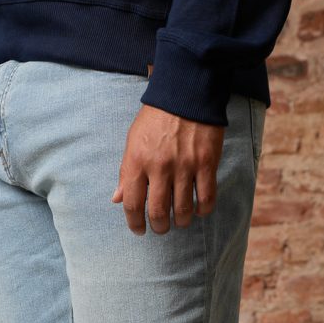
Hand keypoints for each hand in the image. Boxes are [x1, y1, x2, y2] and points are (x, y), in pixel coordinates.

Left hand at [111, 103, 224, 234]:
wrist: (186, 93)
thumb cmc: (156, 119)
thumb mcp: (133, 141)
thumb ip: (125, 172)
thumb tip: (117, 199)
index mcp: (137, 161)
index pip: (132, 203)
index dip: (134, 223)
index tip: (139, 229)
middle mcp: (159, 166)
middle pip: (157, 212)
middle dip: (159, 227)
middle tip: (161, 227)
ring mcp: (184, 166)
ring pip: (182, 210)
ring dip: (180, 221)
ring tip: (179, 220)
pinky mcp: (206, 163)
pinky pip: (206, 198)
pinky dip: (202, 210)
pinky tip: (199, 210)